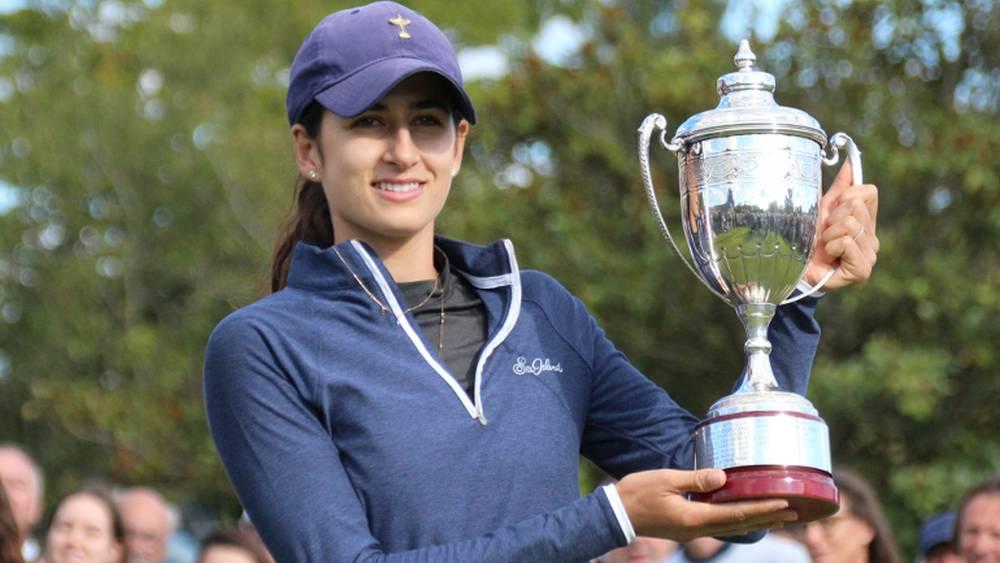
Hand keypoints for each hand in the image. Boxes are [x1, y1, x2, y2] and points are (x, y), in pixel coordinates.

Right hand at [615, 468, 798, 540]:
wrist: (615, 513)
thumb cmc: (638, 493)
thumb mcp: (665, 480)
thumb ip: (695, 480)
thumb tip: (722, 477)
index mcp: (695, 518)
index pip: (738, 513)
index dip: (763, 508)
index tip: (786, 503)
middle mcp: (698, 529)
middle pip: (741, 524)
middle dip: (768, 518)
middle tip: (795, 513)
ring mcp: (692, 532)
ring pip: (732, 528)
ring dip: (757, 522)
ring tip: (779, 518)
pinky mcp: (686, 528)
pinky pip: (720, 526)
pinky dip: (739, 522)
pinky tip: (745, 518)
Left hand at [803, 161, 879, 288]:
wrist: (796, 267)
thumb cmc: (809, 240)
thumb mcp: (823, 209)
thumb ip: (839, 187)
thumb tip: (850, 164)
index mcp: (867, 220)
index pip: (869, 192)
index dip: (845, 197)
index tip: (831, 213)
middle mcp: (872, 237)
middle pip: (856, 206)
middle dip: (833, 217)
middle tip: (825, 234)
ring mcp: (870, 254)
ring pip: (850, 224)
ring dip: (829, 234)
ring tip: (825, 246)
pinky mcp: (863, 269)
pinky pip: (846, 242)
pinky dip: (831, 247)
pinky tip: (829, 257)